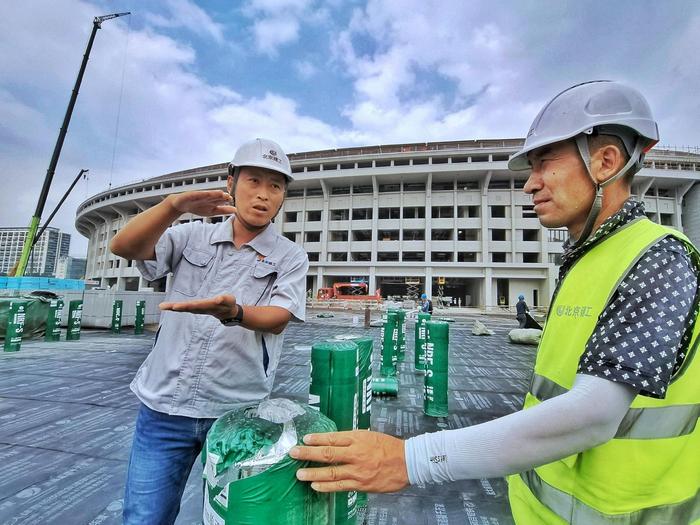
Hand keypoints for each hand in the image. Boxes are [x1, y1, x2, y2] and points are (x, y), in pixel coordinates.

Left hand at [159, 294, 237, 320]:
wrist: (227, 312)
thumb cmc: (228, 304)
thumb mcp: (229, 300)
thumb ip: (223, 299)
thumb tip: (217, 299)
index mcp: (207, 305)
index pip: (194, 305)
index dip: (185, 306)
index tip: (175, 306)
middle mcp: (200, 308)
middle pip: (186, 307)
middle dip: (175, 307)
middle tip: (163, 306)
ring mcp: (197, 308)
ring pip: (183, 308)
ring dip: (172, 307)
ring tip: (161, 306)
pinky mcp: (196, 307)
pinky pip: (184, 307)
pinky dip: (175, 307)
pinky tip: (168, 306)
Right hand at [167, 190, 236, 216]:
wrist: (181, 204)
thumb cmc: (197, 207)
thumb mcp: (211, 211)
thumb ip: (224, 210)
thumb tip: (236, 210)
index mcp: (214, 201)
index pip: (223, 200)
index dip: (228, 200)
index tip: (235, 202)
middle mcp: (208, 197)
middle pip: (217, 196)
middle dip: (223, 196)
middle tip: (230, 197)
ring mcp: (200, 195)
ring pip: (209, 194)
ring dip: (214, 194)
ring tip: (221, 193)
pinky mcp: (192, 194)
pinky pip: (198, 194)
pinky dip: (202, 194)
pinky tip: (206, 194)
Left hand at [289, 430, 408, 492]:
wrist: (407, 462)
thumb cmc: (389, 446)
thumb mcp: (369, 435)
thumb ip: (351, 439)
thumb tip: (331, 442)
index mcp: (358, 438)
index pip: (333, 437)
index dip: (317, 438)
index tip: (305, 439)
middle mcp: (356, 453)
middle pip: (328, 453)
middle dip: (308, 454)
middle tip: (293, 453)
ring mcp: (358, 470)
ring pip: (331, 472)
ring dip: (313, 473)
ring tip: (299, 474)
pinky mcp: (361, 484)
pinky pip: (340, 486)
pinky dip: (326, 486)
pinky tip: (315, 486)